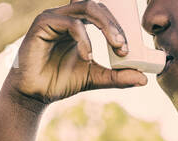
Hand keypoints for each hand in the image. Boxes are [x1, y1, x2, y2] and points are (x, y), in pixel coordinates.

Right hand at [6, 1, 146, 109]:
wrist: (34, 95)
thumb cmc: (59, 82)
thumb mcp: (95, 78)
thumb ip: (116, 76)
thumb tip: (143, 79)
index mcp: (78, 24)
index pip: (102, 12)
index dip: (118, 23)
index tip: (129, 47)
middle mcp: (66, 16)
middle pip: (97, 6)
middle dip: (115, 24)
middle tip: (125, 46)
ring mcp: (54, 17)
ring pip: (86, 8)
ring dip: (106, 27)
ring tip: (116, 48)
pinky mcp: (43, 23)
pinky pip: (71, 23)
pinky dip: (84, 39)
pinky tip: (87, 57)